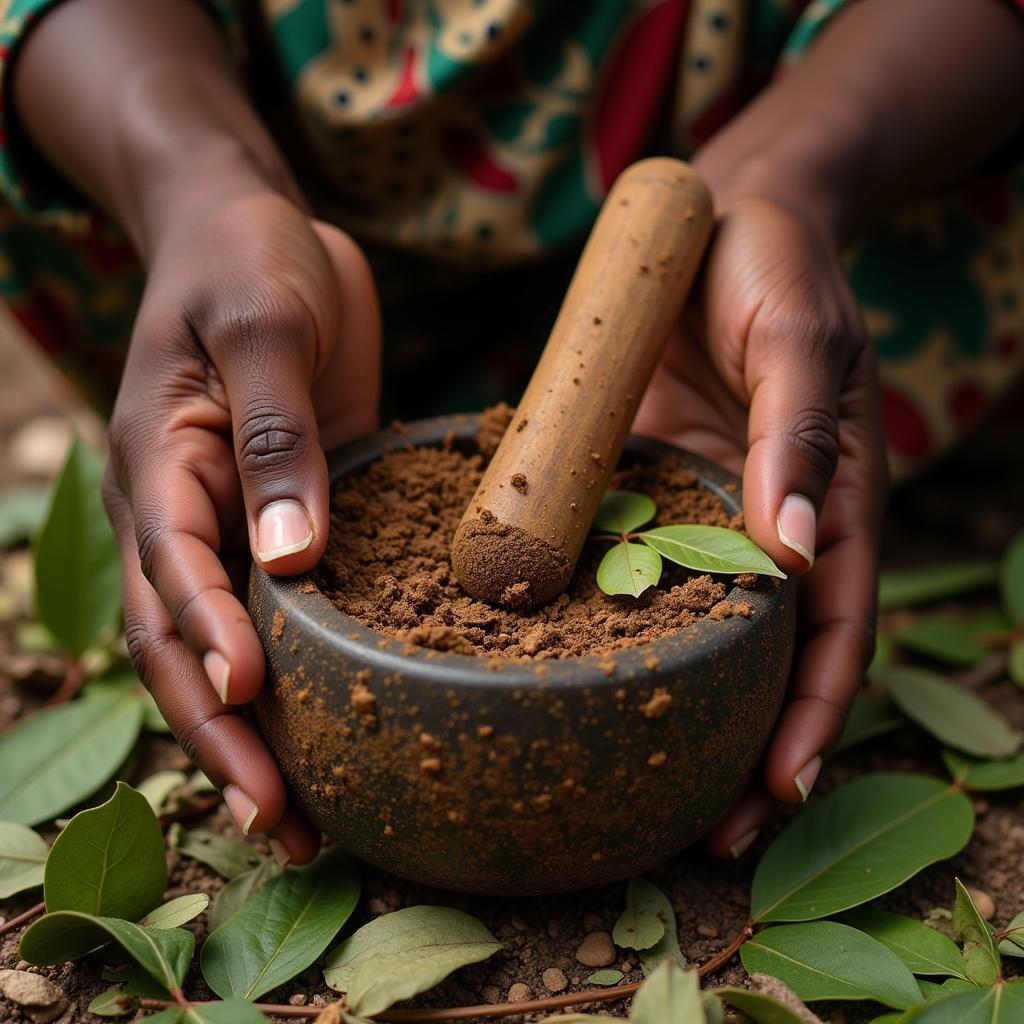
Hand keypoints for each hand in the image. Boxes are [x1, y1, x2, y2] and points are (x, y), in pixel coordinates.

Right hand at [103, 182, 380, 863]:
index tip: (253, 692)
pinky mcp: (287, 521)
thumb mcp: (265, 325)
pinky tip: (340, 728)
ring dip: (257, 732)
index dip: (208, 634)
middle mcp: (182, 511)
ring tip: (303, 821)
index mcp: (160, 461)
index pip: (172, 567)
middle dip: (223, 729)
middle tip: (273, 816)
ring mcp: (231, 523)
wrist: (254, 229)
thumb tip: (288, 559)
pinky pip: (284, 612)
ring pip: (228, 646)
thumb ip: (276, 436)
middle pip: (183, 640)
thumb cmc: (248, 257)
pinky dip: (301, 677)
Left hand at [634, 194, 886, 856]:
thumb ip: (800, 437)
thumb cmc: (776, 271)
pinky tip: (552, 662)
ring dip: (663, 702)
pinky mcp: (635, 485)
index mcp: (822, 505)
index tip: (774, 793)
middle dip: (738, 747)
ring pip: (682, 624)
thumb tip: (797, 547)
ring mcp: (691, 512)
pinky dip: (597, 616)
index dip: (809, 716)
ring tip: (619, 781)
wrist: (713, 220)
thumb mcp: (801, 343)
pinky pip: (617, 561)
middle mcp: (757, 526)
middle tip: (697, 834)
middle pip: (758, 656)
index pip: (830, 634)